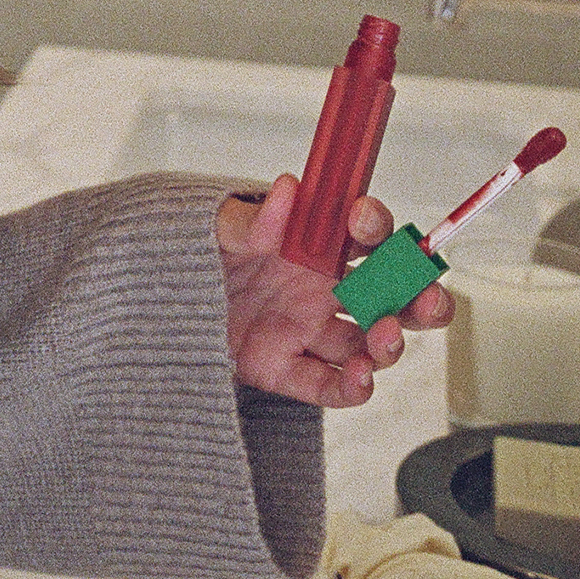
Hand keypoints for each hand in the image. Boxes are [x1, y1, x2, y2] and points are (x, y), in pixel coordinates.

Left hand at [214, 176, 452, 407]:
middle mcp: (321, 287)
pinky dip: (353, 387)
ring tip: (383, 337)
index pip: (363, 232)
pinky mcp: (284, 368)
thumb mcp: (215, 225)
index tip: (364, 219)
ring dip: (389, 342)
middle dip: (418, 295)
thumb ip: (253, 217)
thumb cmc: (193, 250)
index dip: (374, 224)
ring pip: (370, 343)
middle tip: (426, 296)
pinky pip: (329, 385)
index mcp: (313, 244)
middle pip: (391, 294)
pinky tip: (360, 379)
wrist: (153, 295)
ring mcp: (307, 329)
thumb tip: (288, 190)